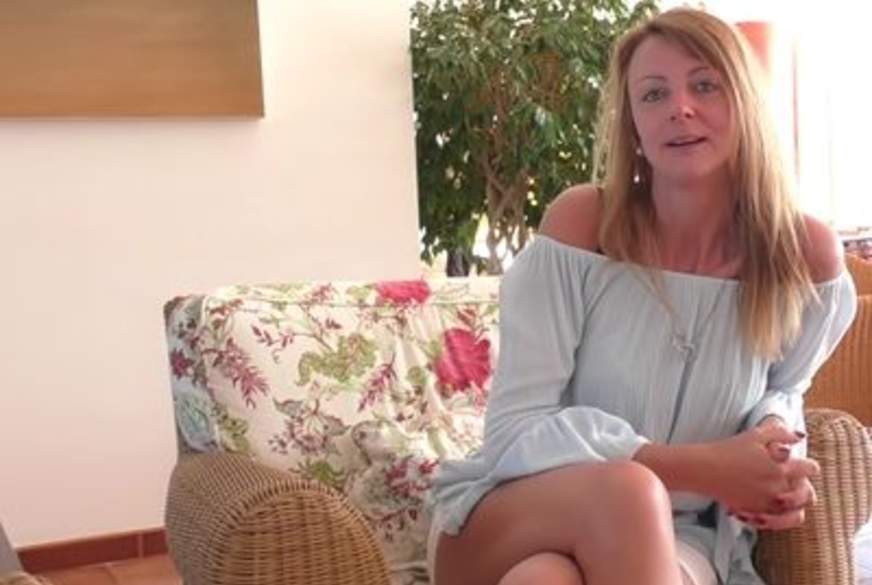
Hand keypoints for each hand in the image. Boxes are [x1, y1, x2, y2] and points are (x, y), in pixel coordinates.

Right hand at [703, 421, 818, 513]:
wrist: (705, 469)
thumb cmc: (728, 450)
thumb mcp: (755, 435)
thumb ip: (781, 433)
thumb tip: (800, 437)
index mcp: (781, 467)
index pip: (810, 469)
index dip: (809, 466)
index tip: (802, 465)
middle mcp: (778, 487)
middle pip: (808, 494)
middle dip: (805, 487)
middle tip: (796, 483)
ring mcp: (768, 503)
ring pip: (798, 512)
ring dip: (796, 504)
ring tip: (787, 497)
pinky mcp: (756, 513)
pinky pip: (779, 522)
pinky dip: (781, 518)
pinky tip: (775, 510)